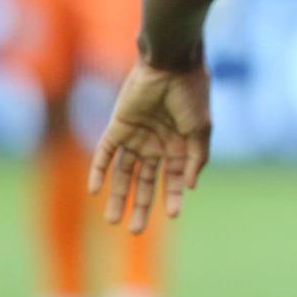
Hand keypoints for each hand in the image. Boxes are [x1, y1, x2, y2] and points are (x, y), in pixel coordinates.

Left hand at [89, 61, 212, 234]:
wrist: (171, 65)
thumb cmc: (192, 94)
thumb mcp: (202, 128)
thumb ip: (196, 158)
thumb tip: (190, 186)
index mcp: (178, 146)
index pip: (172, 179)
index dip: (172, 197)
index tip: (172, 216)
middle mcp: (156, 145)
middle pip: (144, 183)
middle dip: (140, 206)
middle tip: (134, 231)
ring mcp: (135, 137)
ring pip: (123, 175)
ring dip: (117, 197)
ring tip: (113, 220)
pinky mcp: (117, 128)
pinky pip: (104, 154)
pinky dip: (98, 172)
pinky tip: (94, 190)